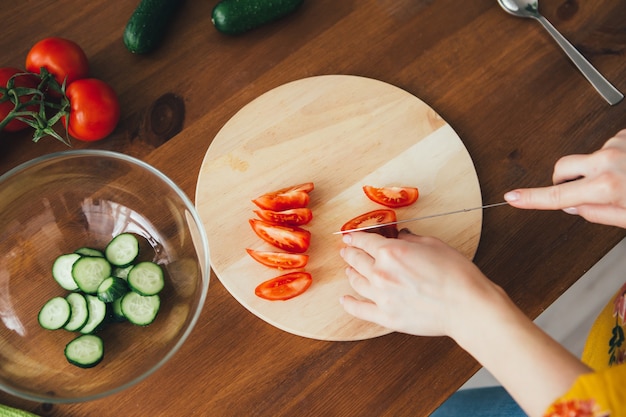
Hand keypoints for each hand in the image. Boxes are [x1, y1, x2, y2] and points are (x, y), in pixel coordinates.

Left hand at [339, 229, 502, 338]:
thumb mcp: (434, 244)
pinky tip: (344, 300)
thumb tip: (401, 237)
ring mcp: (381, 296)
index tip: (349, 236)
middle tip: (347, 252)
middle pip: (357, 260)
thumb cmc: (456, 274)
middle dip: (350, 253)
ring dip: (350, 274)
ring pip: (356, 282)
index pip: (365, 241)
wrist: (466, 306)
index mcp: (391, 251)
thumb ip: (411, 240)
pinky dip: (349, 304)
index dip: (355, 237)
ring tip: (349, 271)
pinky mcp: (386, 317)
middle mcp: (380, 273)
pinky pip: (360, 309)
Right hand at [504, 129, 625, 227]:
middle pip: (562, 168)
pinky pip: (607, 148)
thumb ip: (598, 214)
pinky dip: (613, 159)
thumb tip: (575, 207)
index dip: (531, 198)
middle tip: (583, 191)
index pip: (557, 195)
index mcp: (607, 186)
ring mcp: (615, 144)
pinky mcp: (623, 135)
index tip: (512, 197)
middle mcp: (607, 160)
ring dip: (597, 170)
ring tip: (623, 178)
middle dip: (565, 180)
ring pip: (588, 158)